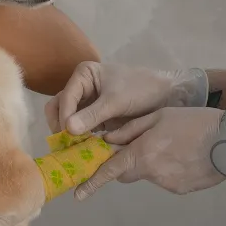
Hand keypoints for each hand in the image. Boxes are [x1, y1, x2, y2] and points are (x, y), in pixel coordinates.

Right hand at [46, 62, 209, 135]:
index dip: (65, 116)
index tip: (69, 134)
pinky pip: (81, 128)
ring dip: (69, 134)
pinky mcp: (95, 117)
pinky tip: (83, 151)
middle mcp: (81, 87)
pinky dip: (80, 139)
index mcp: (84, 75)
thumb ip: (92, 115)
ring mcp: (87, 103)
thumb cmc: (141, 90)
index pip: (65, 97)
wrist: (165, 96)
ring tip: (73, 149)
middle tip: (66, 144)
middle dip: (61, 125)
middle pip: (59, 107)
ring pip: (68, 119)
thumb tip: (68, 129)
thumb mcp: (115, 101)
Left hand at [72, 107, 225, 200]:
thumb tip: (107, 140)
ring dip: (154, 163)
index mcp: (142, 152)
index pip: (110, 170)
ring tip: (176, 146)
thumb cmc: (195, 122)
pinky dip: (170, 170)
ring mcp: (167, 184)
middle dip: (128, 163)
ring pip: (150, 175)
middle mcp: (151, 172)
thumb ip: (130, 130)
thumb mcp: (159, 116)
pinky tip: (187, 156)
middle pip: (128, 173)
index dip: (93, 183)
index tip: (79, 195)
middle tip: (143, 147)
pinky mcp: (181, 190)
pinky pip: (167, 180)